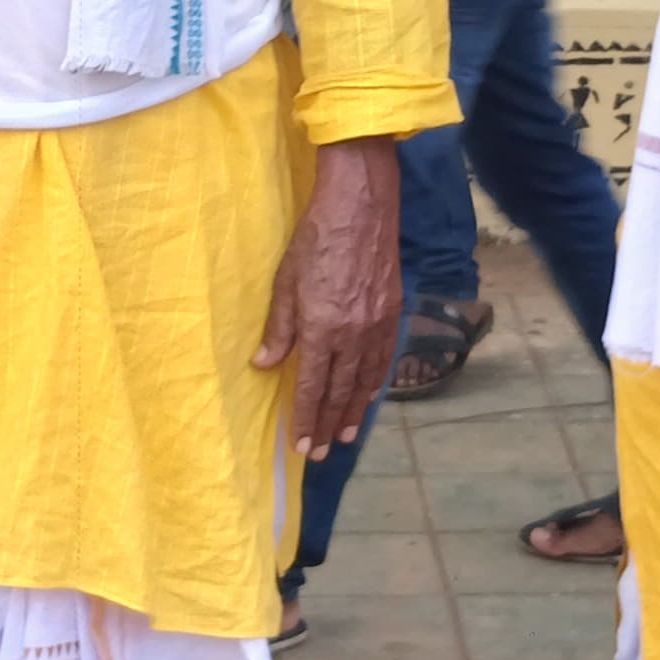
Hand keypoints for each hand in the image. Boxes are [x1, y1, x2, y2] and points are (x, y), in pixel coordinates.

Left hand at [259, 137, 401, 455]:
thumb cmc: (315, 239)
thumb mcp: (285, 282)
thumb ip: (279, 328)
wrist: (361, 207)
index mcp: (321, 329)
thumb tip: (266, 365)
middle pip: (341, 391)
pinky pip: (385, 359)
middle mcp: (353, 335)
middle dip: (329, 424)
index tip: (301, 444)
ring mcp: (377, 325)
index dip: (306, 418)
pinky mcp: (393, 312)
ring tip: (346, 436)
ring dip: (354, 412)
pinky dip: (376, 383)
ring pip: (365, 380)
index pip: (313, 387)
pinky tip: (369, 395)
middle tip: (322, 453)